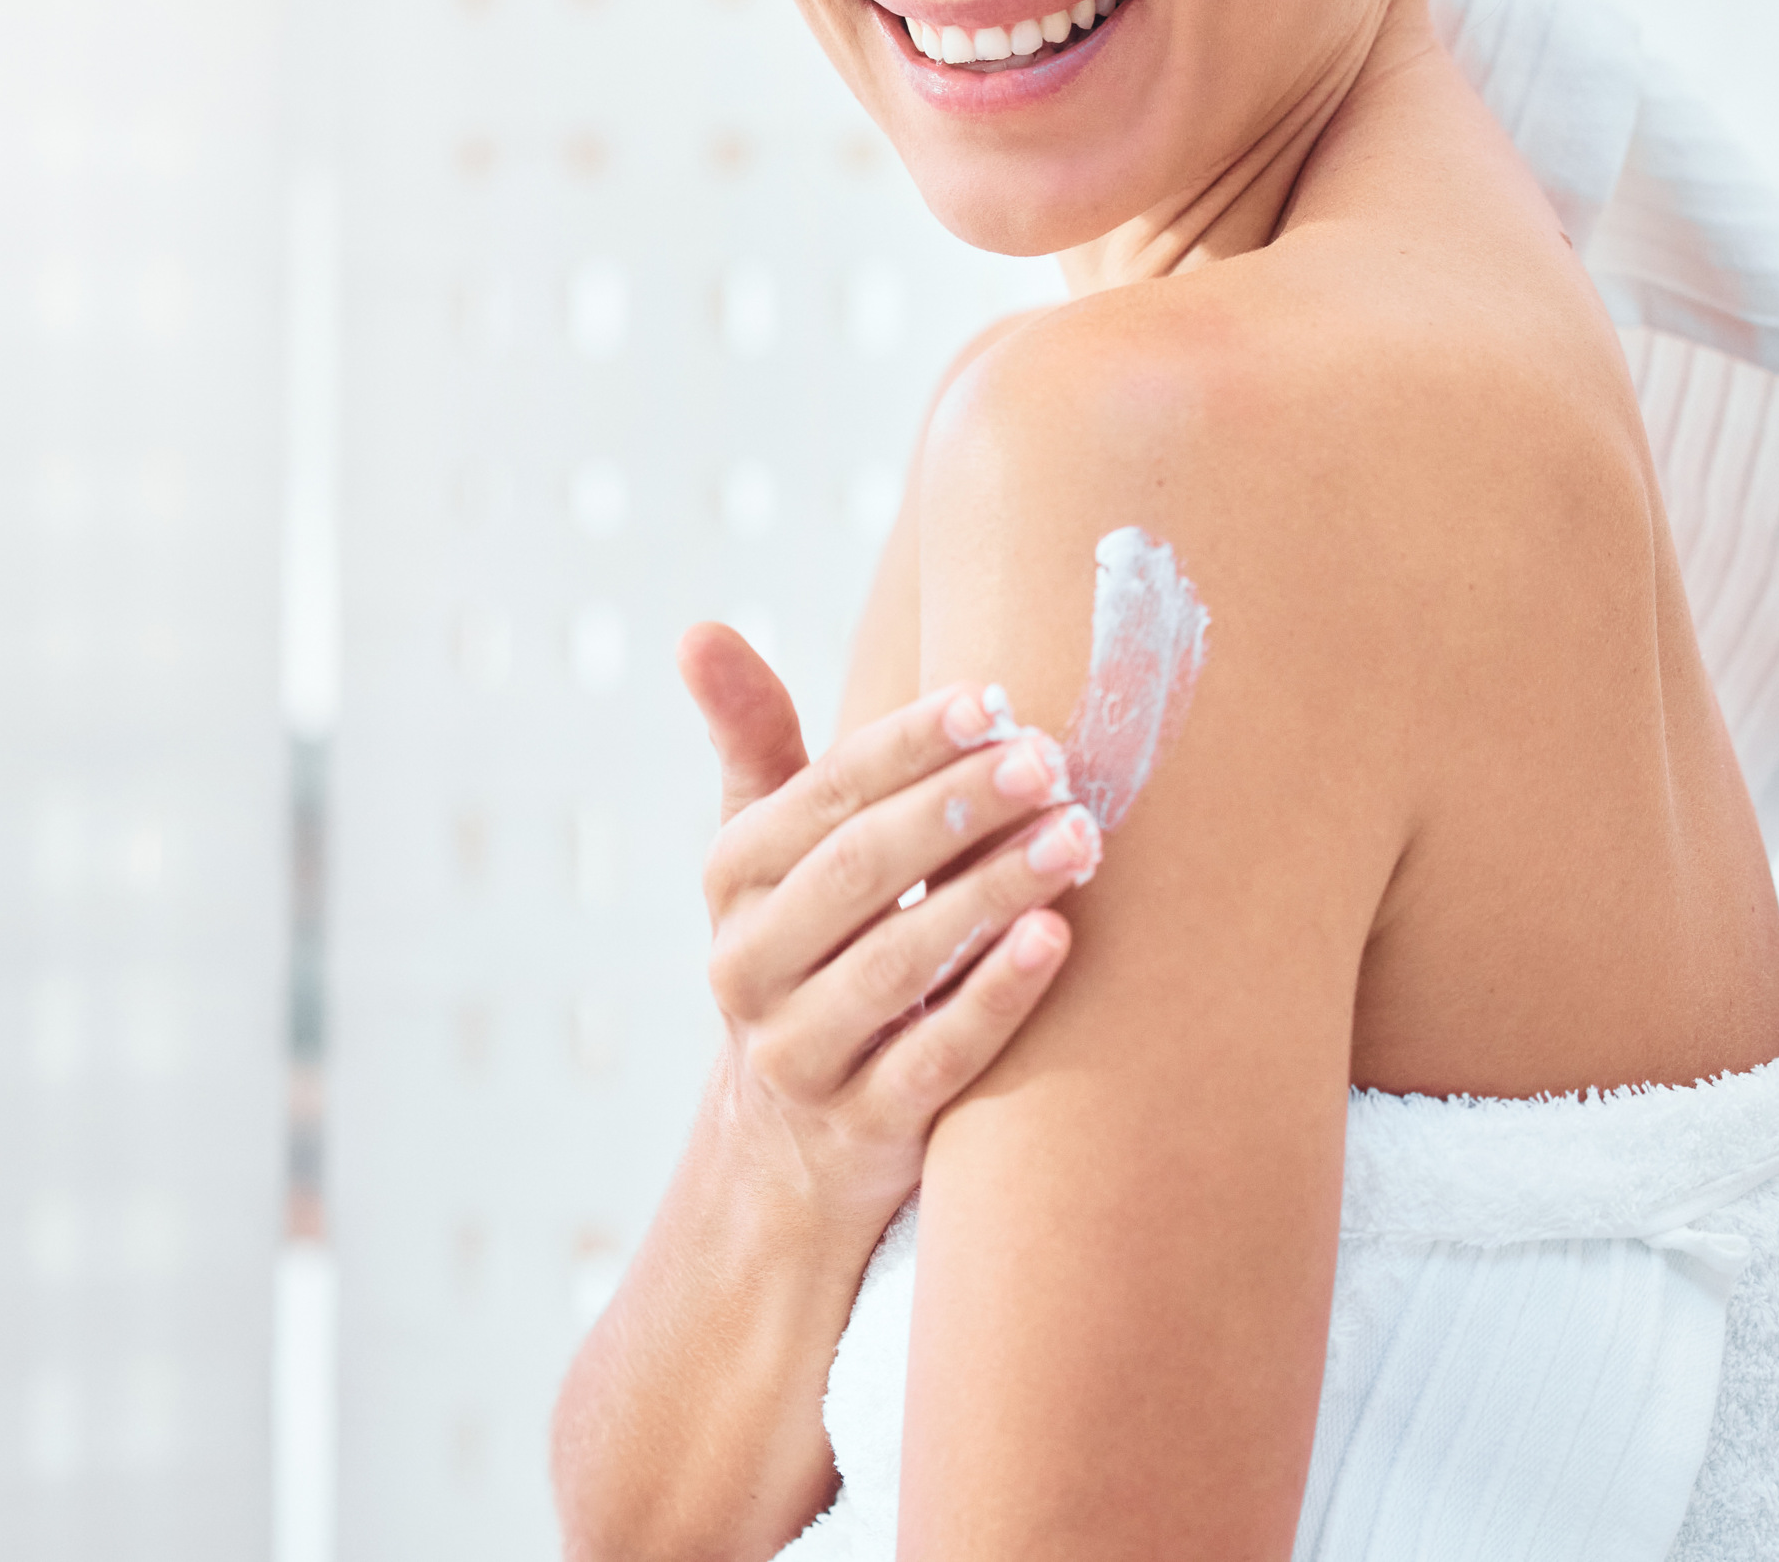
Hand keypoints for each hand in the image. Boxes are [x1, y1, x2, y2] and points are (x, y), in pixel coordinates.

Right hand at [681, 622, 1093, 1235]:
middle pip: (857, 872)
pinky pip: (934, 1058)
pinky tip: (1057, 942)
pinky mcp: (863, 1131)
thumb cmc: (806, 950)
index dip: (905, 745)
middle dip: (958, 810)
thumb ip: (754, 741)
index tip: (989, 698)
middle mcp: (750, 965)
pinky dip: (995, 998)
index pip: (821, 795)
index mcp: (734, 879)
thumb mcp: (768, 854)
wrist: (785, 1148)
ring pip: (899, 964)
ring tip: (1079, 837)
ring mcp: (801, 1055)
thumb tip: (699, 629)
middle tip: (1050, 761)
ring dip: (993, 893)